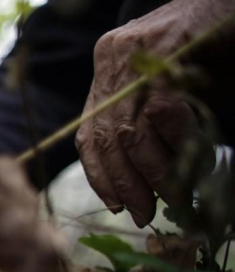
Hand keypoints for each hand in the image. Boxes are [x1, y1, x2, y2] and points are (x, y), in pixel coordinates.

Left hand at [76, 0, 231, 226]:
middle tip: (143, 212)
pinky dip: (171, 143)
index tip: (114, 203)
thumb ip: (146, 125)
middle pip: (106, 137)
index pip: (88, 133)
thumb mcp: (164, 88)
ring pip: (129, 131)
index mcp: (105, 69)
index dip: (99, 174)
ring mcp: (137, 54)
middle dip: (124, 183)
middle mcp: (112, 60)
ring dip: (149, 173)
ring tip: (170, 198)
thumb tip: (144, 181)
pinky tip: (186, 161)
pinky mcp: (168, 52)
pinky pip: (160, 112)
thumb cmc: (204, 49)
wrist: (227, 2)